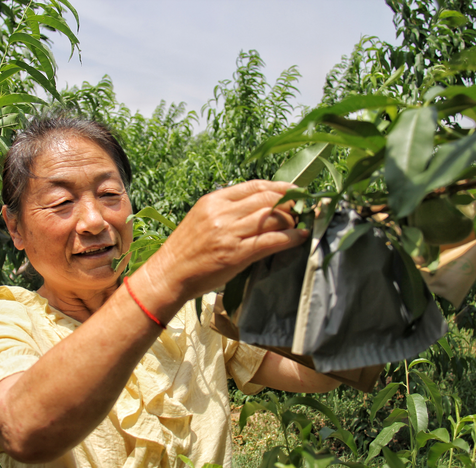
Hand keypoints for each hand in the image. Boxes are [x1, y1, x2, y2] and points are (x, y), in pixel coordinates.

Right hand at [147, 180, 309, 302]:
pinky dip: (291, 237)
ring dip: (294, 219)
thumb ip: (226, 210)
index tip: (296, 190)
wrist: (169, 275)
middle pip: (267, 199)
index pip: (255, 186)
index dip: (280, 187)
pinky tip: (301, 237)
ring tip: (304, 223)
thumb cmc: (186, 251)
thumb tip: (257, 206)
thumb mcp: (202, 219)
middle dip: (292, 201)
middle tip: (306, 207)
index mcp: (214, 200)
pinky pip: (271, 240)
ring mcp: (229, 233)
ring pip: (272, 218)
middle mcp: (222, 213)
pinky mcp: (236, 254)